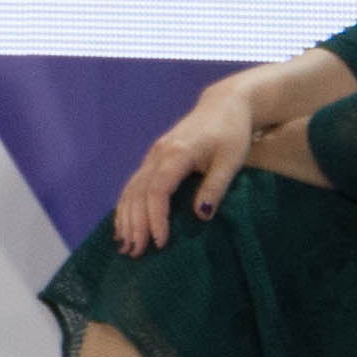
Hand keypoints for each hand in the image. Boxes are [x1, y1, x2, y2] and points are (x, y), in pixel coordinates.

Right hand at [115, 85, 266, 254]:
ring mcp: (152, 155)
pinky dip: (126, 206)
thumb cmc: (233, 132)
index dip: (156, 217)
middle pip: (138, 193)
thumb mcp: (231, 159)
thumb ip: (215, 186)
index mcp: (176, 154)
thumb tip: (201, 215)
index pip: (157, 190)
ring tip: (125, 244)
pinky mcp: (153, 158)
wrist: (225, 104)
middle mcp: (157, 154)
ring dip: (125, 218)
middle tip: (137, 252)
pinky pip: (133, 185)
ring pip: (130, 189)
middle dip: (135, 224)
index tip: (160, 241)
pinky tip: (124, 224)